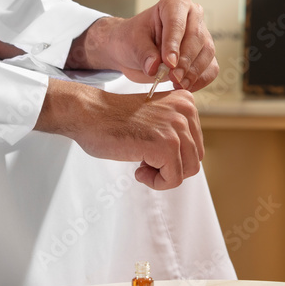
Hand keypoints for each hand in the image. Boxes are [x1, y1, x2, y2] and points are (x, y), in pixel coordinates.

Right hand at [35, 79, 203, 189]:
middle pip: (194, 159)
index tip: (151, 151)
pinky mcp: (165, 145)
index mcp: (186, 102)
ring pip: (187, 170)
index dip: (174, 156)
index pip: (196, 144)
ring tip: (142, 166)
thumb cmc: (114, 119)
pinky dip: (156, 183)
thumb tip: (189, 161)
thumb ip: (176, 131)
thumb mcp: (156, 118)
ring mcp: (176, 127)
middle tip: (146, 162)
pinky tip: (138, 170)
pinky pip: (173, 179)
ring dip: (163, 175)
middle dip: (170, 167)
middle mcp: (185, 111)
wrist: (88, 114)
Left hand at [68, 0, 218, 91]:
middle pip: (196, 38)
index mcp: (174, 3)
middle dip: (184, 61)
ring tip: (177, 83)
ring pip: (206, 53)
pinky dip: (200, 80)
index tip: (169, 63)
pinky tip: (184, 86)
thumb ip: (144, 54)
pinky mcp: (205, 54)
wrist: (133, 49)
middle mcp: (193, 15)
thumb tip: (154, 67)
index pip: (177, 23)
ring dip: (193, 72)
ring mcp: (203, 34)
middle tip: (173, 77)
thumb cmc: (132, 39)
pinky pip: (210, 68)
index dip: (173, 44)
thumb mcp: (132, 43)